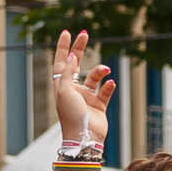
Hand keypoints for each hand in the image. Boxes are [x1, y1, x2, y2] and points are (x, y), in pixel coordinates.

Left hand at [48, 31, 115, 149]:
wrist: (84, 137)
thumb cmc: (70, 115)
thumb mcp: (65, 91)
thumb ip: (68, 72)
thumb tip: (70, 56)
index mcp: (62, 86)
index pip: (60, 62)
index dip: (62, 47)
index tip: (67, 33)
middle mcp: (73, 89)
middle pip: (76, 64)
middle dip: (80, 49)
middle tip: (85, 34)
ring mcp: (87, 96)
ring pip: (94, 76)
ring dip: (100, 71)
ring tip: (105, 70)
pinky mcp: (99, 104)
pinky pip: (106, 90)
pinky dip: (109, 85)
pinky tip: (111, 83)